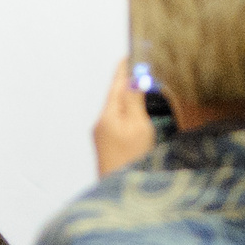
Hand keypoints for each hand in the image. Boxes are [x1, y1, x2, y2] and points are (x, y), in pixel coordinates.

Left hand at [93, 58, 157, 175]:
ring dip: (129, 97)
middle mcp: (102, 123)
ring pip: (118, 109)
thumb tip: (134, 78)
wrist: (117, 192)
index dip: (126, 67)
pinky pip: (120, 122)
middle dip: (128, 80)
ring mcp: (103, 136)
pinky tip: (138, 114)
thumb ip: (135, 101)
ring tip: (143, 86)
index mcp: (108, 114)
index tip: (133, 52)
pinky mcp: (108, 147)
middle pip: (116, 95)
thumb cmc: (130, 161)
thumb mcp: (138, 126)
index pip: (117, 83)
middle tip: (141, 66)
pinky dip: (130, 112)